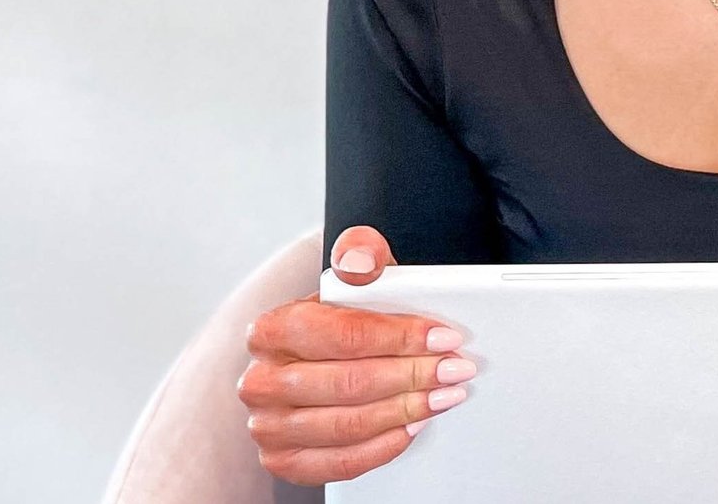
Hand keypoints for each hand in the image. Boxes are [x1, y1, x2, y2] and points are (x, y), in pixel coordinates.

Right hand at [235, 226, 479, 484]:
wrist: (320, 355)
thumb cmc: (342, 319)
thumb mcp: (356, 277)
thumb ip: (361, 254)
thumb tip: (362, 262)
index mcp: (272, 329)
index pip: (343, 334)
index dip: (400, 337)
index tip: (444, 338)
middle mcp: (261, 380)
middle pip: (348, 383)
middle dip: (412, 376)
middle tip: (455, 370)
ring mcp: (268, 425)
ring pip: (346, 425)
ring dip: (405, 412)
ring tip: (444, 396)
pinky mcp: (284, 459)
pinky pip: (339, 463)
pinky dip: (382, 447)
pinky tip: (411, 427)